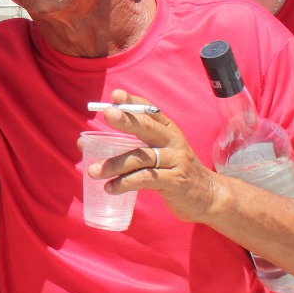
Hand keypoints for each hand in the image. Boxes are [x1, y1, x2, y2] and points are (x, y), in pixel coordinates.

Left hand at [87, 90, 227, 223]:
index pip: (150, 111)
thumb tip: (85, 143)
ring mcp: (175, 161)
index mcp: (168, 130)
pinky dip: (125, 183)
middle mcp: (173, 141)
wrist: (208, 197)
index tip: (115, 95)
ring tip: (94, 171)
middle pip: (148, 127)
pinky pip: (146, 179)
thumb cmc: (174, 171)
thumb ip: (128, 146)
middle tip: (106, 114)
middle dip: (127, 120)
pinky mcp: (174, 181)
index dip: (133, 102)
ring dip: (115, 164)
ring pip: (141, 157)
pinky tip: (110, 188)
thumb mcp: (158, 153)